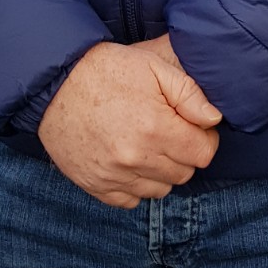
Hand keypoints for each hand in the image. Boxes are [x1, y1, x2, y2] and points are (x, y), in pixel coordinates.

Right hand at [38, 39, 221, 208]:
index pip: (203, 153)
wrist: (54, 83)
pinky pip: (130, 201)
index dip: (203, 138)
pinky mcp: (95, 186)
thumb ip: (189, 93)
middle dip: (182, 153)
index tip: (191, 126)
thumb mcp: (152, 67)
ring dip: (160, 171)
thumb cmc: (106, 70)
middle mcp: (136, 158)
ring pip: (160, 190)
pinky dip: (135, 185)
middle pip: (184, 174)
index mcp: (155, 128)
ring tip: (146, 144)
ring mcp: (114, 176)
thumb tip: (214, 119)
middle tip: (167, 130)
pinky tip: (128, 160)